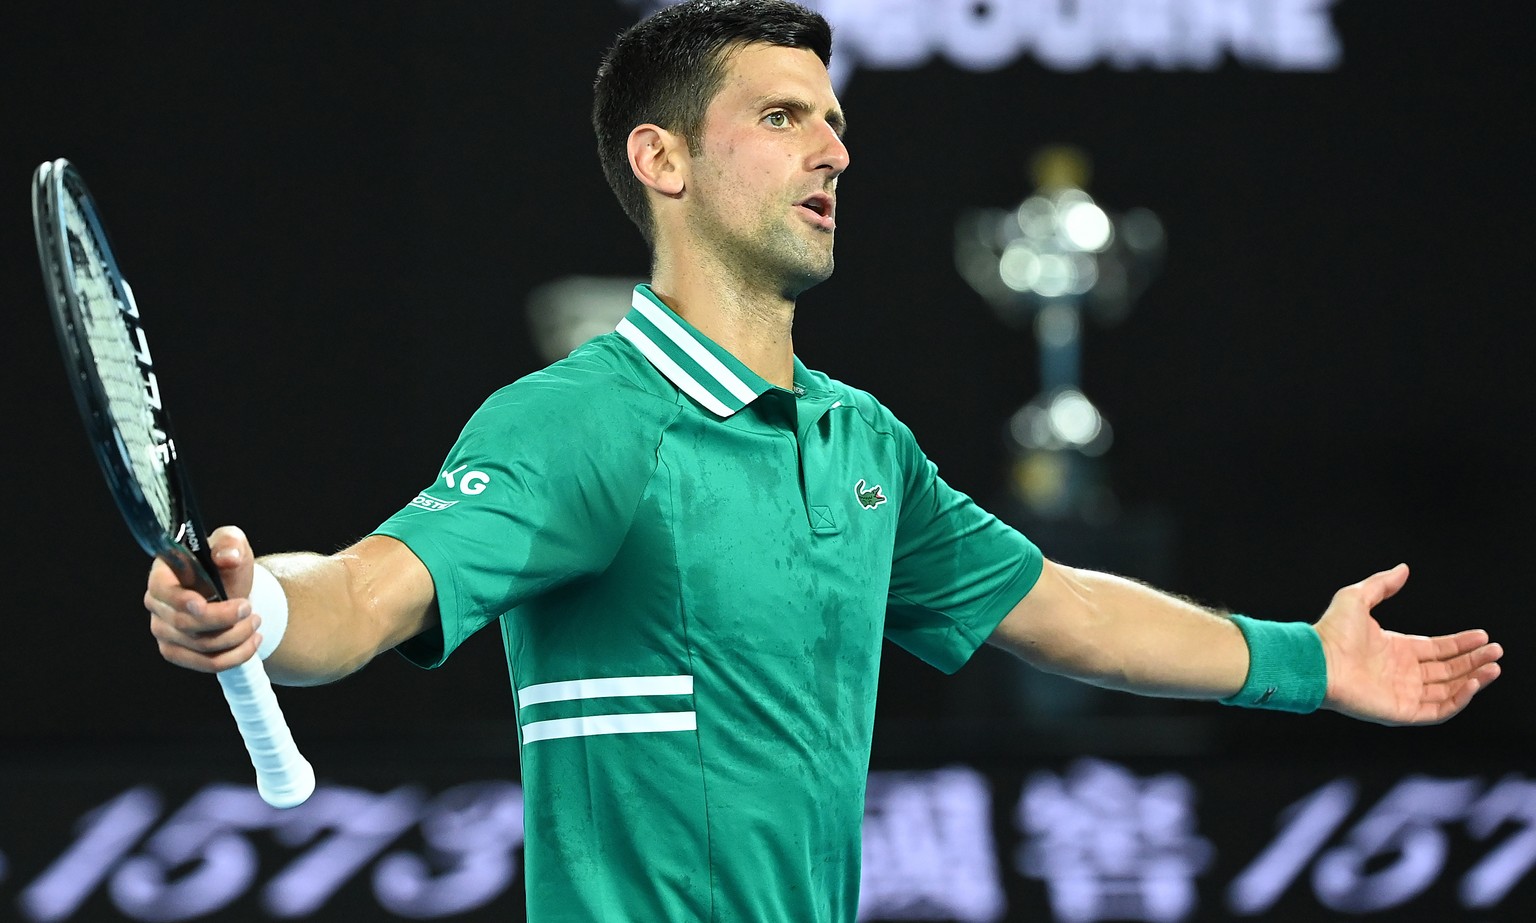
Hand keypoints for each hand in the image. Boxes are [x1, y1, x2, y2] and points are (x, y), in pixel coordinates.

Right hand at [144, 525, 263, 672]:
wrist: (233, 589)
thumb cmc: (227, 565)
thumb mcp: (232, 544)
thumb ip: (230, 543)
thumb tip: (228, 557)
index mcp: (163, 573)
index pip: (162, 590)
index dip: (180, 600)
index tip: (203, 604)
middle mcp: (157, 604)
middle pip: (183, 623)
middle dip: (222, 619)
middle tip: (249, 609)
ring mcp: (164, 630)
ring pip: (198, 646)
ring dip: (234, 638)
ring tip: (256, 622)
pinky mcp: (177, 651)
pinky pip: (205, 663)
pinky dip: (234, 657)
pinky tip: (252, 642)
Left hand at [1316, 564, 1501, 725]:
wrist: (1317, 661)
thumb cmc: (1331, 631)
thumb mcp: (1358, 598)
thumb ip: (1382, 584)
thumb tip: (1403, 568)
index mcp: (1396, 649)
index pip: (1438, 649)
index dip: (1461, 643)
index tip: (1483, 636)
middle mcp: (1402, 672)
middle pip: (1448, 669)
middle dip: (1474, 660)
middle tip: (1496, 651)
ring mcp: (1403, 693)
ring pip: (1448, 689)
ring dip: (1473, 679)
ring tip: (1494, 666)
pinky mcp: (1402, 711)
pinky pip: (1438, 709)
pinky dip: (1459, 698)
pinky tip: (1474, 683)